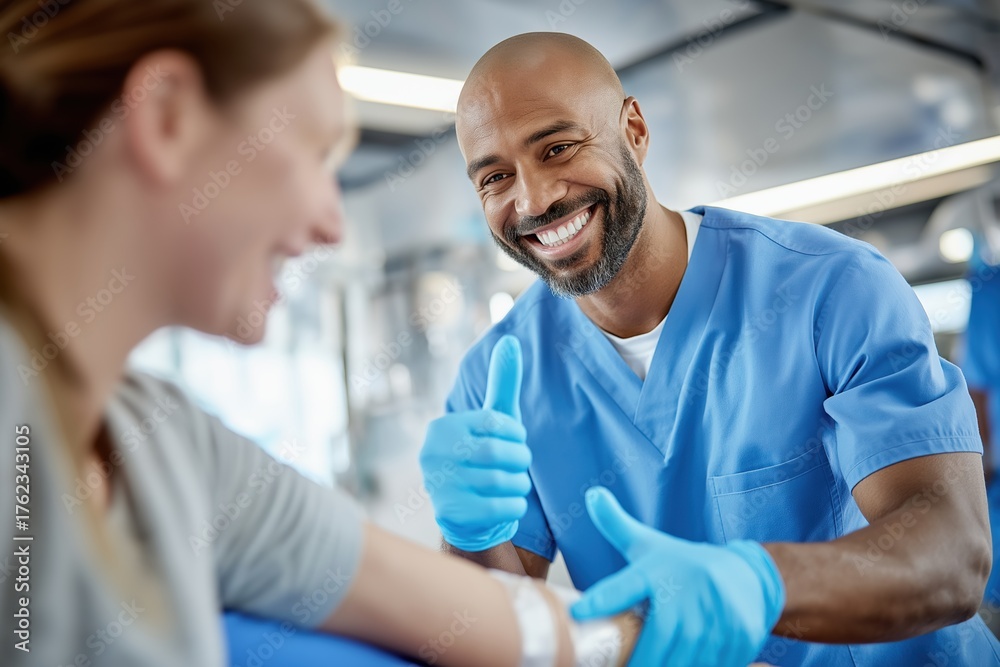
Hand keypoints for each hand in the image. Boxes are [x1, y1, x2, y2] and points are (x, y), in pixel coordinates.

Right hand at [420, 335, 530, 551]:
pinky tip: (511, 502)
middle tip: (521, 464)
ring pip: (502, 481)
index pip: (494, 422)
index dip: (515, 433)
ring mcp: (439, 485)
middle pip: (498, 453)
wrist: (465, 512)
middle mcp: (433, 454)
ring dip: (520, 484)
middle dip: (520, 459)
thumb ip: (502, 382)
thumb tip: (511, 341)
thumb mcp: (492, 419)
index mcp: (443, 427)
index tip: (517, 440)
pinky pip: (501, 508)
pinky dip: (515, 506)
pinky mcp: (450, 514)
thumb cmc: (483, 455)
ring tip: (516, 483)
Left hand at [571, 487, 784, 666]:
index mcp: (659, 570)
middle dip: (639, 663)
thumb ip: (616, 525)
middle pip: (657, 641)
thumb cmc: (684, 564)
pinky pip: (710, 666)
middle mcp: (689, 592)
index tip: (577, 614)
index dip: (601, 601)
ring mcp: (717, 616)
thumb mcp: (650, 544)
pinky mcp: (739, 638)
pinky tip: (681, 666)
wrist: (746, 575)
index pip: (625, 587)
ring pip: (684, 662)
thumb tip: (591, 494)